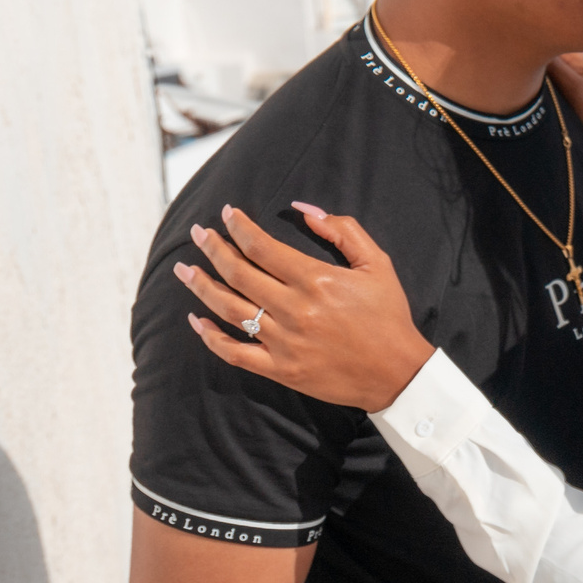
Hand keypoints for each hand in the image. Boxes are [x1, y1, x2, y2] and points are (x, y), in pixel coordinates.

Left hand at [178, 205, 433, 412]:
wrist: (397, 372)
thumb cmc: (388, 315)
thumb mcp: (376, 263)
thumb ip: (342, 230)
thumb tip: (302, 209)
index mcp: (316, 280)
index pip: (261, 246)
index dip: (238, 227)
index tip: (225, 214)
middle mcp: (295, 309)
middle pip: (238, 273)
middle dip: (213, 248)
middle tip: (198, 234)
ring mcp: (284, 342)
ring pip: (229, 309)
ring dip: (202, 286)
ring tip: (184, 269)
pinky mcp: (281, 370)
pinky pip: (235, 353)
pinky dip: (211, 337)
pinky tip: (196, 320)